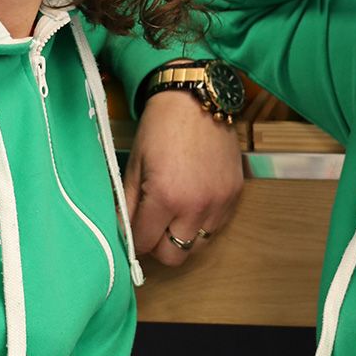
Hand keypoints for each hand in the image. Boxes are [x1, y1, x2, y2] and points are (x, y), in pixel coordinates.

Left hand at [122, 96, 243, 267]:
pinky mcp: (234, 195)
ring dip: (181, 236)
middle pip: (173, 255)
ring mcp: (219, 202)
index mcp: (165, 197)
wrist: (196, 99)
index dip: (135, 240)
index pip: (145, 243)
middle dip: (158, 245)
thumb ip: (127, 204)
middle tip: (152, 226)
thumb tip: (121, 231)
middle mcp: (195, 206)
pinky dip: (202, 223)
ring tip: (174, 213)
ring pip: (197, 246)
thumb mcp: (134, 165)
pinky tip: (193, 202)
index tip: (133, 231)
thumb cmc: (160, 128)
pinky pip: (216, 227)